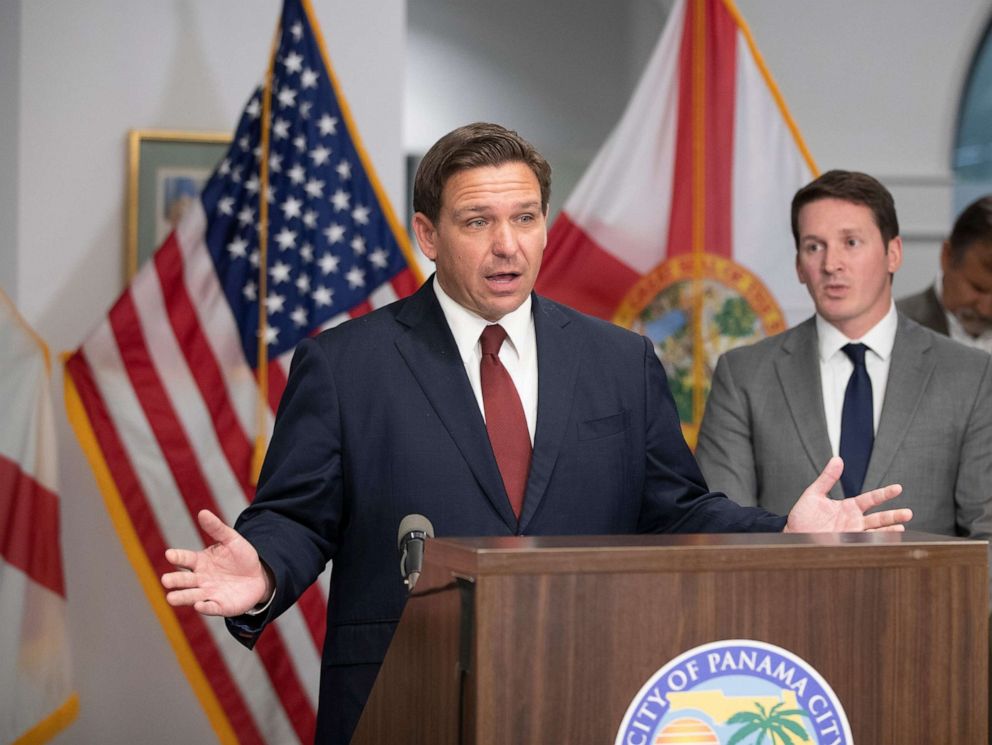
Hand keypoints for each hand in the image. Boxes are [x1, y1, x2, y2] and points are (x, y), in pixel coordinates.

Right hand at [161, 509, 272, 615]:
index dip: (178, 556)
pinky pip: (211, 607)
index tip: (170, 554)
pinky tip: (199, 605)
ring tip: (171, 598)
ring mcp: (209, 593)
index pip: (185, 558)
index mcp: (200, 561)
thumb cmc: (241, 557)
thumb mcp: (231, 539)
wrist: (259, 576)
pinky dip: (204, 607)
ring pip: (192, 596)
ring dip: (182, 597)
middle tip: (166, 580)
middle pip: (184, 579)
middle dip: (175, 580)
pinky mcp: (220, 606)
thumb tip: (203, 512)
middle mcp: (201, 579)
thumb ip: (216, 528)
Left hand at [785, 456, 912, 532]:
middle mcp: (854, 520)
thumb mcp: (814, 493)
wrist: (792, 533)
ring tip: (902, 527)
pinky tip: (886, 540)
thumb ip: (827, 478)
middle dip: (894, 515)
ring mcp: (852, 533)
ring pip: (875, 532)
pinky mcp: (847, 544)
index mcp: (848, 507)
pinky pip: (864, 543)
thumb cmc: (802, 515)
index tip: (898, 488)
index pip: (871, 499)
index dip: (884, 494)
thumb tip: (837, 459)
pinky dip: (876, 542)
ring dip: (888, 530)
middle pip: (879, 518)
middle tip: (908, 513)